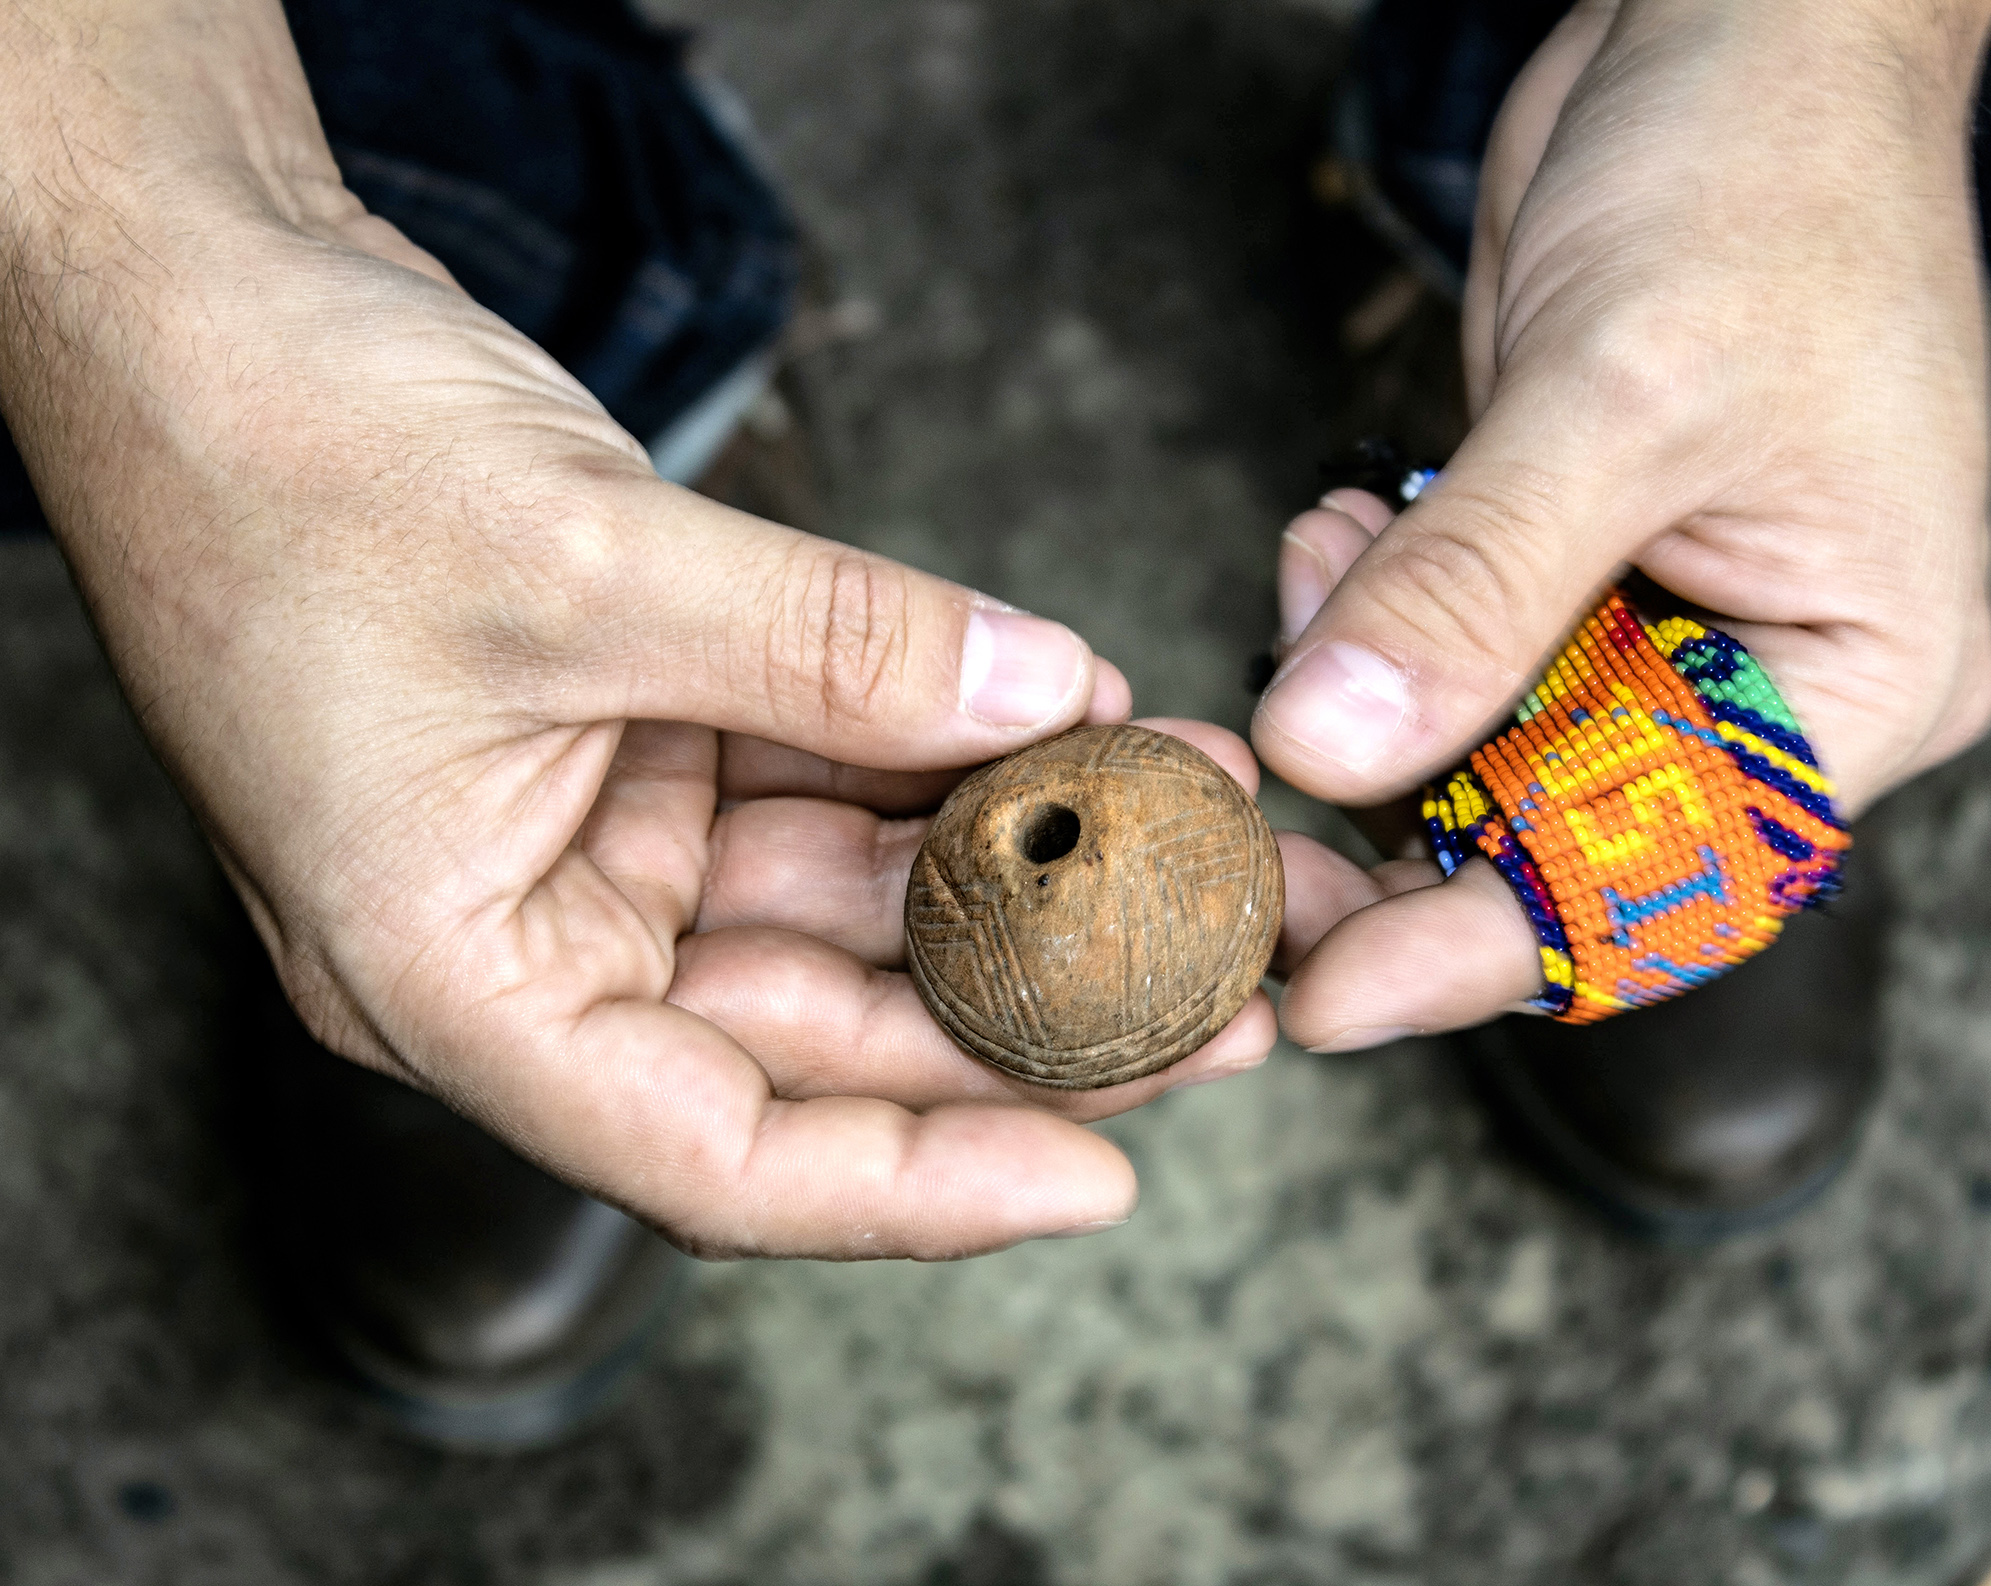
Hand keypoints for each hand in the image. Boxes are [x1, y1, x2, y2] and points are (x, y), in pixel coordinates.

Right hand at [0, 0, 1274, 1257]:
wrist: (196, 306)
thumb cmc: (285, 452)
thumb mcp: (582, 560)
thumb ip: (833, 646)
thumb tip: (1045, 690)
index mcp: (454, 978)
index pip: (718, 1154)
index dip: (922, 1185)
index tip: (1106, 1175)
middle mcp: (531, 937)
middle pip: (816, 1038)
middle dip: (1026, 1009)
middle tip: (1218, 987)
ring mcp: (589, 838)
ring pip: (839, 905)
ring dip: (1013, 863)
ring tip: (1192, 828)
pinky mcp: (638, 738)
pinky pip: (820, 779)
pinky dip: (940, 756)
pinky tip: (1073, 722)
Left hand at [1256, 0, 1990, 1048]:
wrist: (1742, 33)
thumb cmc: (1765, 182)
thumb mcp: (1622, 397)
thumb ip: (1472, 591)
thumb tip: (1328, 756)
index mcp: (1850, 682)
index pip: (1657, 882)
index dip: (1480, 952)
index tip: (1318, 994)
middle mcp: (1757, 679)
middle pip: (1552, 838)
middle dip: (1385, 830)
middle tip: (1233, 829)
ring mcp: (1655, 623)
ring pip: (1473, 747)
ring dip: (1359, 695)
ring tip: (1314, 580)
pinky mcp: (1559, 559)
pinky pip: (1438, 646)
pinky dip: (1362, 610)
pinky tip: (1332, 534)